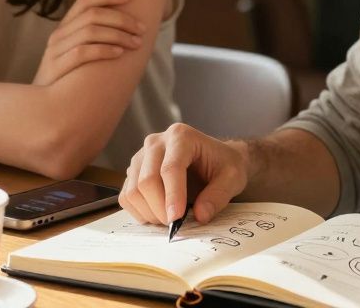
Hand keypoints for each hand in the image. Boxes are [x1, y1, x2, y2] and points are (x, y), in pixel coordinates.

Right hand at [32, 0, 145, 86]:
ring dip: (118, 35)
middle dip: (121, 19)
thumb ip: (95, 40)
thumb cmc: (70, 80)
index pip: (85, 1)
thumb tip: (128, 29)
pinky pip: (82, 52)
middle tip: (142, 29)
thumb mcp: (79, 54)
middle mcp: (58, 35)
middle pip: (93, 15)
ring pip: (90, 31)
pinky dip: (104, 50)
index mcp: (64, 27)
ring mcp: (55, 50)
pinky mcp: (56, 68)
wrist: (43, 107)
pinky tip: (120, 53)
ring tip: (136, 43)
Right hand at [120, 123, 248, 226]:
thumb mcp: (233, 178)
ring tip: (169, 219)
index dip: (172, 196)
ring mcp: (141, 156)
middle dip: (160, 209)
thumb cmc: (224, 165)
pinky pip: (126, 196)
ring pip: (133, 190)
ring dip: (149, 213)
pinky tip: (157, 214)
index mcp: (181, 136)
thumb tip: (200, 215)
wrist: (216, 158)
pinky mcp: (134, 171)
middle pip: (147, 180)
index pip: (170, 168)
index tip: (177, 219)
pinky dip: (139, 212)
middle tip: (176, 224)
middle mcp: (156, 142)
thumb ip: (218, 195)